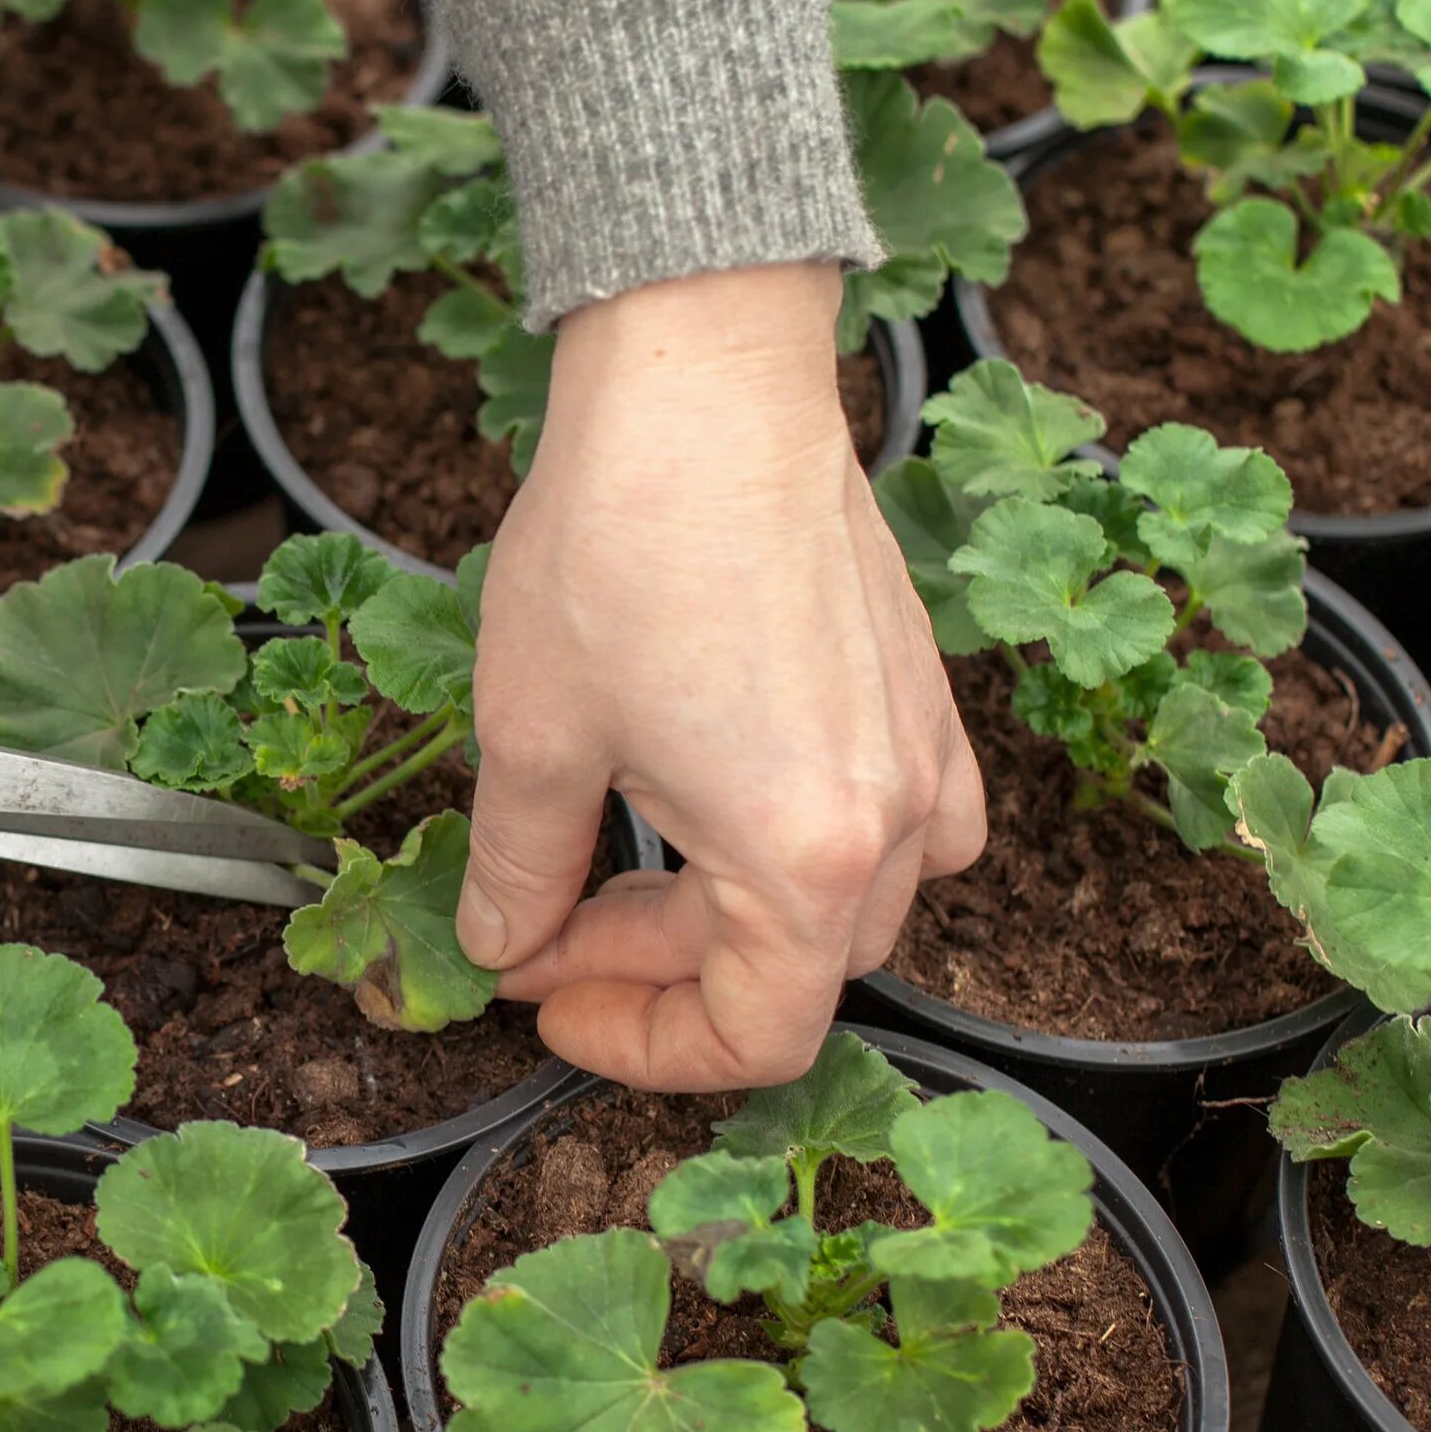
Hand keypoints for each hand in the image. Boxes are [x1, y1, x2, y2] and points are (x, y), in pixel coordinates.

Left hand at [462, 262, 984, 1088]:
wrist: (704, 383)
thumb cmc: (621, 547)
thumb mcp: (534, 736)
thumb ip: (523, 871)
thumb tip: (507, 947)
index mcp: (804, 861)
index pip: (754, 1038)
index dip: (639, 1048)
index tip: (546, 1003)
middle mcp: (897, 820)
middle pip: (795, 972)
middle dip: (660, 973)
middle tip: (544, 929)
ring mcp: (924, 749)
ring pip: (848, 903)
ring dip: (734, 916)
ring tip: (622, 866)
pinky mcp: (921, 686)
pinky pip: (905, 819)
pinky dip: (818, 846)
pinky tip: (731, 801)